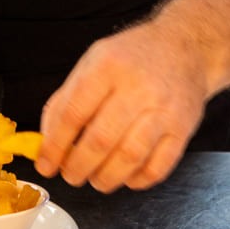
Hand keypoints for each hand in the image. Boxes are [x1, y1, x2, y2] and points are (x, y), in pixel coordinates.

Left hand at [35, 20, 208, 191]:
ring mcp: (163, 109)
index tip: (45, 163)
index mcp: (107, 66)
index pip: (73, 112)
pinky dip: (137, 180)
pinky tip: (125, 177)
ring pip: (129, 157)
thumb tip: (47, 140)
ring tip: (95, 179)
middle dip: (78, 166)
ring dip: (106, 177)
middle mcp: (137, 87)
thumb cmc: (132, 57)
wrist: (184, 48)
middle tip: (69, 175)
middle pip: (100, 139)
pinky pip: (158, 167)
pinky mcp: (182, 129)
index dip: (55, 145)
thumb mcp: (92, 62)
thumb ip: (67, 98)